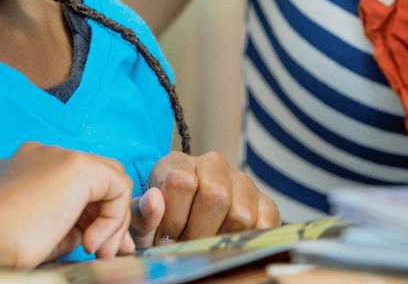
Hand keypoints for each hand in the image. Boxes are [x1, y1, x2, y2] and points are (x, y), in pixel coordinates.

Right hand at [0, 141, 135, 266]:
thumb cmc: (3, 245)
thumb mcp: (44, 233)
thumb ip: (73, 225)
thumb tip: (104, 235)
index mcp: (30, 166)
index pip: (76, 186)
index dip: (92, 217)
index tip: (96, 247)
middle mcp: (47, 154)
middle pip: (97, 181)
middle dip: (108, 218)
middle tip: (106, 253)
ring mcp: (63, 155)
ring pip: (112, 182)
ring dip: (112, 222)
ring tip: (98, 252)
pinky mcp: (79, 165)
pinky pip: (117, 187)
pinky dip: (112, 218)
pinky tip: (90, 242)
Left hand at [130, 151, 280, 246]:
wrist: (184, 233)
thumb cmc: (160, 227)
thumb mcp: (143, 223)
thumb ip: (142, 215)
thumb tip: (155, 200)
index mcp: (178, 163)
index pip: (181, 182)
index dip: (171, 219)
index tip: (164, 238)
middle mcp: (213, 165)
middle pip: (215, 196)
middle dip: (196, 232)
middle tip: (187, 245)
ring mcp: (241, 182)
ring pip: (240, 214)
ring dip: (221, 240)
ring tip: (205, 245)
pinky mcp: (264, 203)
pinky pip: (264, 224)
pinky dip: (247, 242)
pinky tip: (228, 245)